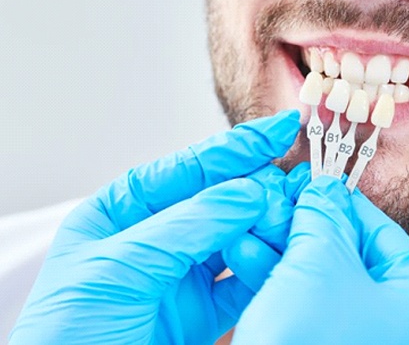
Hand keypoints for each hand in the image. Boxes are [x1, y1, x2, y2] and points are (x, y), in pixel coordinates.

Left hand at [9, 110, 300, 344]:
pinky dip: (264, 268)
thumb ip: (189, 225)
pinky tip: (279, 256)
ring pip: (237, 236)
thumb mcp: (121, 266)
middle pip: (219, 198)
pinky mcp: (201, 311)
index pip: (190, 167)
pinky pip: (243, 281)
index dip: (238, 146)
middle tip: (296, 181)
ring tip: (293, 216)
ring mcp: (180, 273)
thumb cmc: (67, 333)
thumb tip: (248, 192)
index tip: (280, 129)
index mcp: (124, 210)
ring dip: (266, 226)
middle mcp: (156, 235)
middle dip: (258, 187)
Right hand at [229, 176, 408, 344]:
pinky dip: (277, 278)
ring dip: (282, 247)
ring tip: (253, 220)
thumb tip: (322, 188)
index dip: (346, 203)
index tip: (318, 183)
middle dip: (305, 224)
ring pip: (321, 278)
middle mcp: (401, 324)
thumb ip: (324, 215)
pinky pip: (306, 303)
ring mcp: (363, 338)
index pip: (385, 234)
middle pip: (349, 254)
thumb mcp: (320, 261)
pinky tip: (245, 252)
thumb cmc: (312, 338)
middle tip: (280, 199)